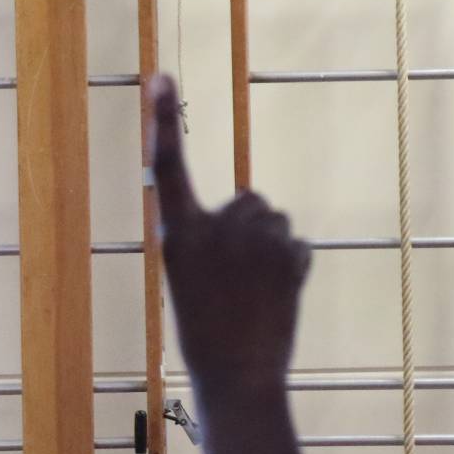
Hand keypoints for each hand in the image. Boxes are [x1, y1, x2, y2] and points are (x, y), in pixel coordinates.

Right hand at [152, 74, 309, 391]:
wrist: (239, 377)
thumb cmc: (204, 335)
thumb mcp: (189, 280)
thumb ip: (211, 238)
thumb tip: (254, 207)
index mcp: (180, 233)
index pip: (168, 168)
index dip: (163, 122)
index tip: (160, 76)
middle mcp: (219, 225)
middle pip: (246, 201)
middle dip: (246, 229)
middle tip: (233, 280)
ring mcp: (260, 237)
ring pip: (272, 222)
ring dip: (267, 248)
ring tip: (253, 293)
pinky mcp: (293, 252)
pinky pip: (293, 246)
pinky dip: (288, 268)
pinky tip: (273, 301)